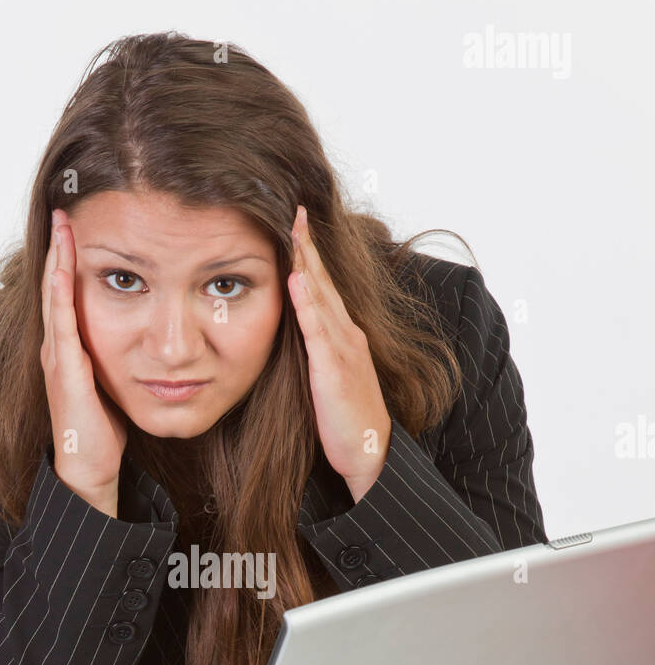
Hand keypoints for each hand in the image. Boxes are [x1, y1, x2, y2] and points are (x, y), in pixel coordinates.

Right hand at [40, 210, 127, 512]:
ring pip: (54, 294)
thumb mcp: (116, 381)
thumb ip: (123, 356)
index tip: (79, 221)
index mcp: (71, 346)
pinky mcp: (64, 368)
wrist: (89, 468)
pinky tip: (64, 265)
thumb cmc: (104, 430)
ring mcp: (57, 355)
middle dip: (60, 244)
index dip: (72, 256)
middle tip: (65, 205)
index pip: (69, 290)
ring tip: (62, 220)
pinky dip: (60, 289)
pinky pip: (61, 319)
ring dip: (57, 256)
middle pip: (56, 282)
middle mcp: (58, 345)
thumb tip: (150, 337)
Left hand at [287, 205, 390, 504]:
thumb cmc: (347, 422)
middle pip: (323, 282)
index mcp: (343, 337)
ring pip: (322, 297)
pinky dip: (308, 302)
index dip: (308, 255)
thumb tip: (296, 332)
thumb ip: (315, 352)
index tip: (294, 225)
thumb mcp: (327, 378)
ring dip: (308, 262)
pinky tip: (297, 279)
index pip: (322, 288)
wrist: (371, 456)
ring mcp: (343, 351)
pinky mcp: (335, 370)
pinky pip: (319, 331)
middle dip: (308, 245)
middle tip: (295, 209)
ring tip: (294, 229)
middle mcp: (347, 336)